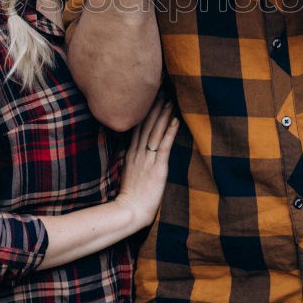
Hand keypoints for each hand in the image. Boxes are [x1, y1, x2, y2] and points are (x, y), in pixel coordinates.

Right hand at [116, 95, 178, 228]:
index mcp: (131, 154)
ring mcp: (147, 160)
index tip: (149, 97)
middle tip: (160, 91)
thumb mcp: (128, 174)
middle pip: (146, 125)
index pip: (138, 128)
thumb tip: (132, 150)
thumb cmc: (131, 196)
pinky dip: (169, 133)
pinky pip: (164, 147)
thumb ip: (131, 160)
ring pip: (155, 132)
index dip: (144, 112)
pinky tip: (175, 121)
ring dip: (162, 115)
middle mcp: (138, 153)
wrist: (129, 211)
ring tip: (169, 100)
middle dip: (154, 108)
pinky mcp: (157, 168)